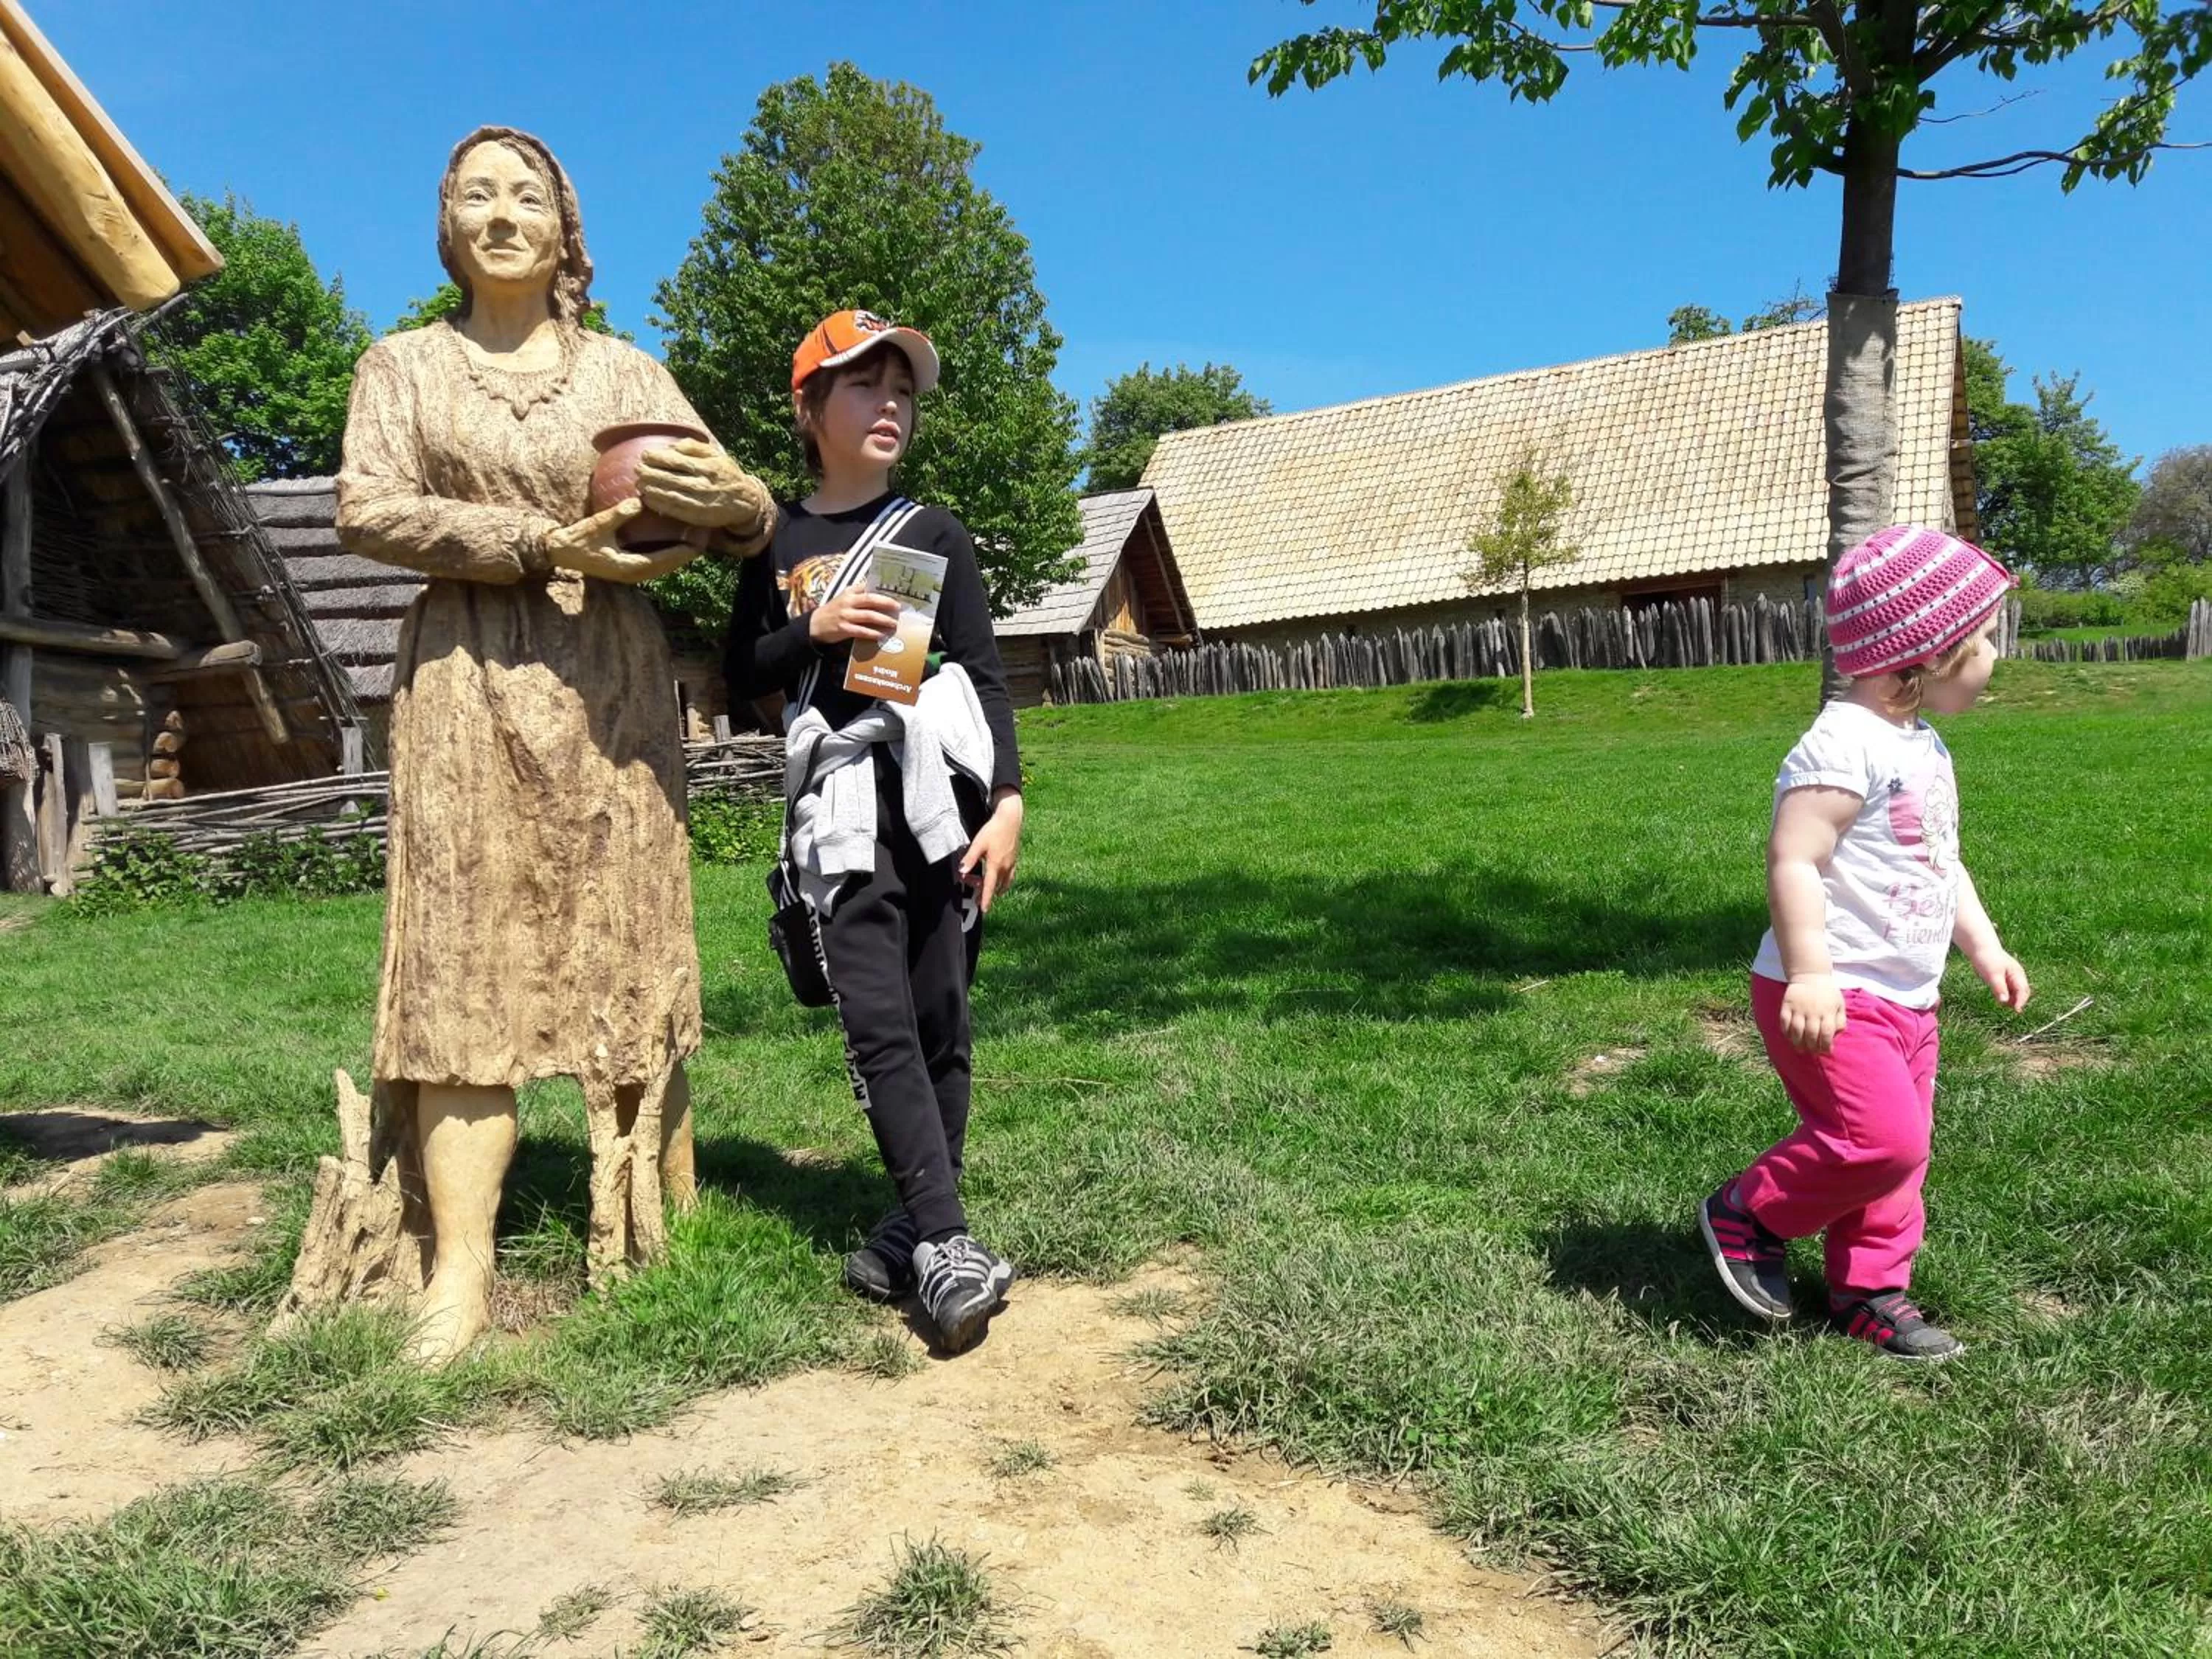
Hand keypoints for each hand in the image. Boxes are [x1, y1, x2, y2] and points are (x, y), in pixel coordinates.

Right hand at [543, 501, 688, 583]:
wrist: (560, 552)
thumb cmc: (577, 539)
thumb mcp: (598, 525)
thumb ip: (619, 514)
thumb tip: (638, 501)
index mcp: (629, 566)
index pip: (664, 560)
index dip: (683, 551)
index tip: (698, 542)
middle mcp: (633, 574)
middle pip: (668, 566)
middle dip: (685, 554)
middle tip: (704, 539)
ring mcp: (631, 573)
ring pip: (662, 567)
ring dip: (678, 556)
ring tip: (694, 541)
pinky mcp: (627, 570)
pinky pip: (654, 564)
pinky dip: (666, 556)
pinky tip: (674, 545)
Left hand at [635, 439, 773, 539]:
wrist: (745, 502)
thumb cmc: (726, 474)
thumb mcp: (716, 454)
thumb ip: (694, 447)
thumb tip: (673, 446)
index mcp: (708, 466)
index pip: (676, 460)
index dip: (657, 457)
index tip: (645, 455)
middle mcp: (704, 484)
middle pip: (670, 477)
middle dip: (650, 472)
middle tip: (638, 469)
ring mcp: (700, 501)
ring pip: (670, 494)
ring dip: (651, 488)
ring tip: (640, 483)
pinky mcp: (698, 516)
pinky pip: (674, 510)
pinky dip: (659, 504)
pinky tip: (648, 498)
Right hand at [808, 588, 901, 644]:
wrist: (816, 624)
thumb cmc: (835, 610)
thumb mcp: (845, 597)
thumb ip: (860, 594)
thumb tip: (881, 593)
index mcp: (849, 592)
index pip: (868, 587)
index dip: (883, 590)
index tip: (896, 593)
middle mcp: (848, 602)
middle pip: (870, 599)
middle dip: (887, 603)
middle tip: (898, 607)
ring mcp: (846, 615)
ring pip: (868, 615)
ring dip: (883, 619)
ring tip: (894, 623)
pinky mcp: (844, 629)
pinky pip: (862, 631)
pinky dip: (873, 633)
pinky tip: (881, 635)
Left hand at [958, 792, 1023, 912]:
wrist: (1010, 819)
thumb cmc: (994, 830)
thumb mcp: (978, 844)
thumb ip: (970, 859)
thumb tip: (962, 872)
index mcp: (995, 865)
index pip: (989, 887)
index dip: (986, 899)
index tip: (984, 910)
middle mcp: (1005, 867)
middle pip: (996, 886)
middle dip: (988, 893)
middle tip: (979, 898)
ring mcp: (1012, 863)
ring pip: (1005, 882)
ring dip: (998, 888)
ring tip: (993, 891)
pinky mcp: (1014, 858)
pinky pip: (1010, 875)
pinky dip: (1005, 881)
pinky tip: (1002, 878)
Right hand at [1779, 974, 1847, 1054]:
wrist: (1810, 974)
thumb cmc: (1827, 992)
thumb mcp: (1840, 1004)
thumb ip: (1840, 1021)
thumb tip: (1835, 1036)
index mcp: (1827, 1012)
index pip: (1826, 1034)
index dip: (1825, 1046)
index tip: (1826, 1051)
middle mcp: (1812, 1011)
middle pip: (1810, 1035)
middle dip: (1812, 1047)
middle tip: (1813, 1052)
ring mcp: (1798, 1008)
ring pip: (1796, 1031)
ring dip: (1798, 1043)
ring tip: (1800, 1049)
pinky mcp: (1787, 1005)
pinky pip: (1784, 1022)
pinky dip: (1786, 1032)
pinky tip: (1790, 1037)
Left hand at [1971, 948, 2031, 1011]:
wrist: (1980, 948)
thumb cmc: (1987, 959)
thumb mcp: (1992, 974)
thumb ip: (1999, 988)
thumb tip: (2004, 1001)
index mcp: (2017, 973)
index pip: (2023, 990)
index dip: (2021, 1001)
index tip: (2017, 1010)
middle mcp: (2017, 976)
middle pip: (2022, 993)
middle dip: (2017, 1001)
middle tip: (2010, 1009)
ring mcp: (2011, 977)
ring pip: (2015, 993)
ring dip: (2011, 1000)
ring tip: (2002, 1003)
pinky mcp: (2004, 979)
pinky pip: (2008, 990)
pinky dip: (2005, 995)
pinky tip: (1999, 998)